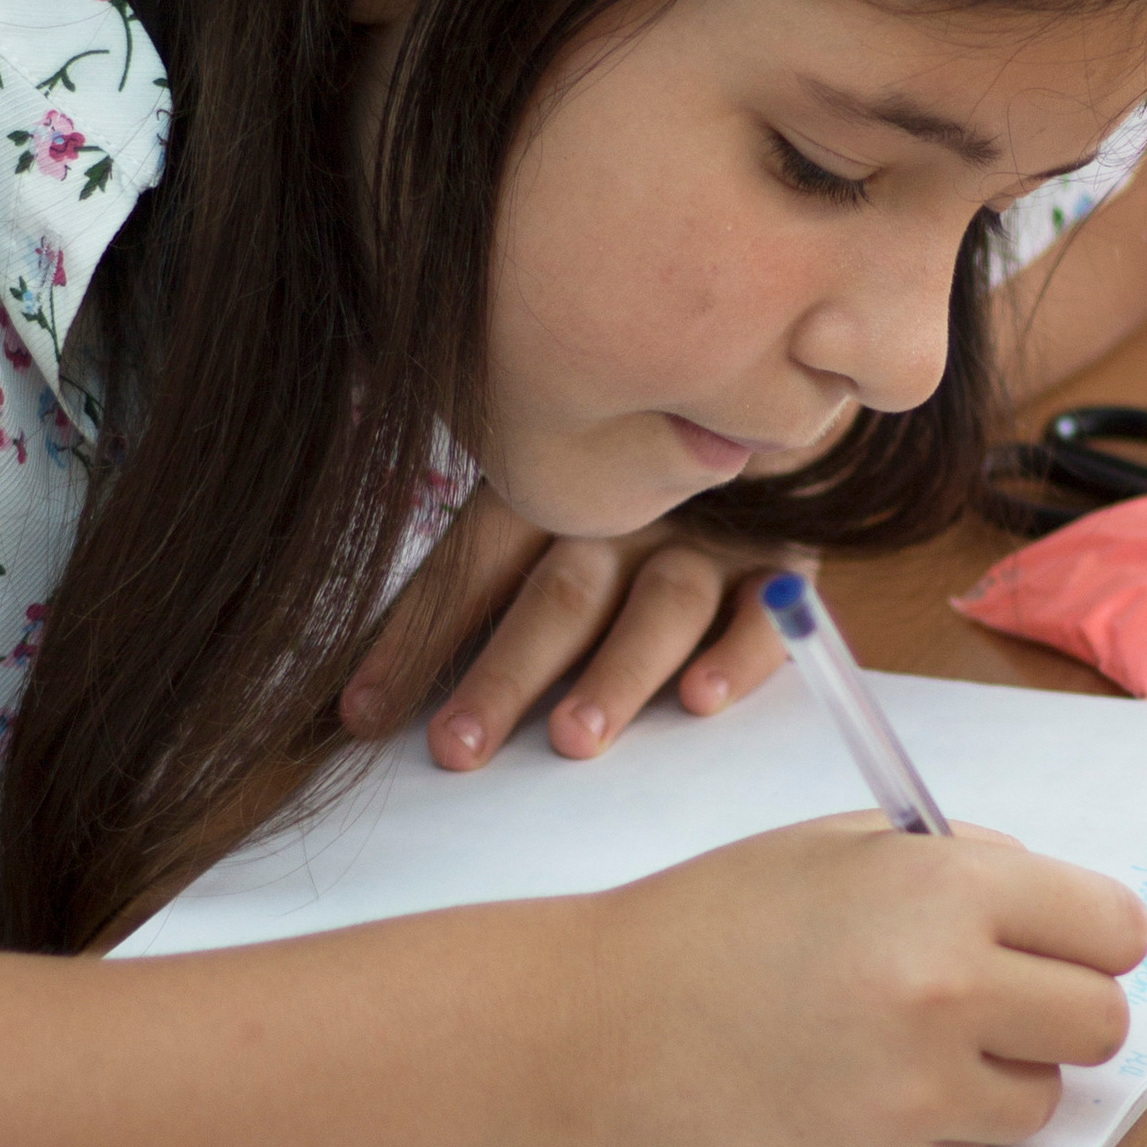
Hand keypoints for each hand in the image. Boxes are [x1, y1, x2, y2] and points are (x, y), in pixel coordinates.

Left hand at [342, 489, 796, 771]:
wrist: (774, 399)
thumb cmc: (633, 510)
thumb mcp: (550, 525)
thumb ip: (474, 600)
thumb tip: (363, 705)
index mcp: (551, 497)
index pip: (472, 568)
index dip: (417, 641)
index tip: (365, 719)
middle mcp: (627, 514)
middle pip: (559, 595)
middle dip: (505, 674)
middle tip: (459, 747)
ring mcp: (708, 538)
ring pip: (659, 602)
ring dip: (616, 673)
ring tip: (573, 740)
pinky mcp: (783, 566)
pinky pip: (763, 611)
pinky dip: (738, 655)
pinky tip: (702, 699)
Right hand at [586, 817, 1146, 1146]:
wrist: (613, 1026)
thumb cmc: (723, 920)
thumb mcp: (847, 845)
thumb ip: (967, 863)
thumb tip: (1062, 914)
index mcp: (946, 893)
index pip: (1117, 929)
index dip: (1091, 935)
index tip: (1062, 943)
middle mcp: (949, 992)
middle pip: (1103, 1022)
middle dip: (1062, 1007)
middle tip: (1000, 996)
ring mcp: (923, 1092)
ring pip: (1046, 1099)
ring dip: (1003, 1073)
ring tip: (914, 1041)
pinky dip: (943, 1123)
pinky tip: (866, 1084)